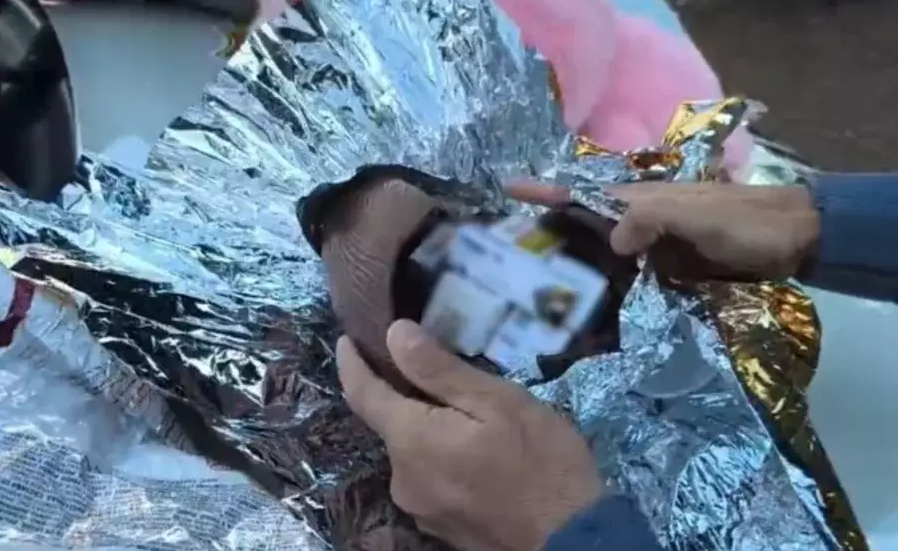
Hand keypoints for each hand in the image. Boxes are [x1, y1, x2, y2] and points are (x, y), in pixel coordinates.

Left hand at [337, 319, 603, 550]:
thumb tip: (393, 333)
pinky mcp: (441, 528)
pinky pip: (430, 479)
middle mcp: (402, 479)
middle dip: (407, 397)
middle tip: (444, 374)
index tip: (348, 339)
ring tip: (469, 415)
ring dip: (429, 430)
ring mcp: (420, 509)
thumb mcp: (497, 402)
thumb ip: (439, 369)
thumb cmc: (541, 462)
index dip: (352, 363)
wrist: (573, 539)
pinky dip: (442, 458)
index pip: (362, 394)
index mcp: (411, 441)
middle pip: (392, 425)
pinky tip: (476, 454)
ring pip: (413, 453)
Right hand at [508, 182, 820, 281]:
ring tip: (528, 295)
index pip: (581, 191)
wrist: (791, 242)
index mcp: (639, 201)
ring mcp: (648, 252)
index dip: (544, 190)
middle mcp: (636, 224)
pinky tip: (580, 318)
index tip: (505, 191)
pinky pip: (621, 285)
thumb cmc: (744, 221)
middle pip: (580, 228)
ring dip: (567, 273)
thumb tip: (612, 242)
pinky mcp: (661, 278)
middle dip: (543, 238)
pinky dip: (599, 297)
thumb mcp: (699, 215)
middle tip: (504, 262)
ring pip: (596, 260)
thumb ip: (654, 219)